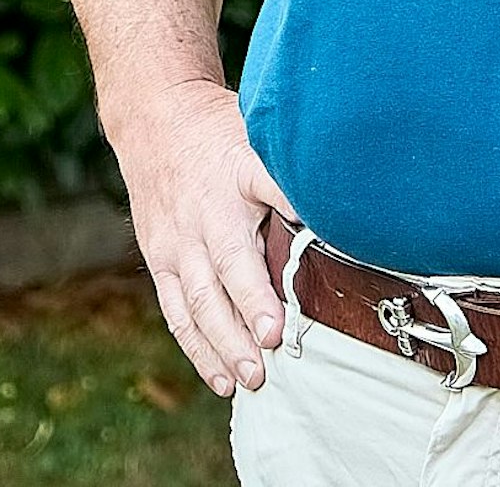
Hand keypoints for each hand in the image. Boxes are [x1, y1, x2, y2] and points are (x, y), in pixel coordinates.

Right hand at [114, 77, 297, 398]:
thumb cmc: (220, 133)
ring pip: (198, 299)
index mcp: (239, 171)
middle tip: (273, 344)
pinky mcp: (160, 260)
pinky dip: (198, 347)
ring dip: (224, 342)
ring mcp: (178, 239)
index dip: (290, 221)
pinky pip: (177, 310)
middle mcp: (206, 211)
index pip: (269, 195)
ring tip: (250, 376)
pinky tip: (220, 377)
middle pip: (227, 265)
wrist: (155, 122)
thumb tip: (344, 196)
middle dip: (250, 308)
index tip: (311, 247)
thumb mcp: (260, 134)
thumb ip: (293, 169)